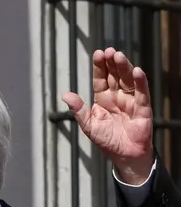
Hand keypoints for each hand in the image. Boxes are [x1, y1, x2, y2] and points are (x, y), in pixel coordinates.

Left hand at [62, 47, 153, 184]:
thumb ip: (78, 110)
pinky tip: (137, 71)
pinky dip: (140, 82)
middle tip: (108, 50)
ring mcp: (131, 101)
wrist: (124, 156)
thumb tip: (65, 95)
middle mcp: (118, 97)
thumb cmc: (107, 141)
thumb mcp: (88, 125)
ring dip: (124, 68)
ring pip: (128, 80)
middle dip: (112, 63)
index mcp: (103, 100)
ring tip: (119, 56)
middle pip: (115, 76)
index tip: (98, 53)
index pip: (101, 79)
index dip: (100, 67)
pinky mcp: (143, 109)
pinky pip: (142, 93)